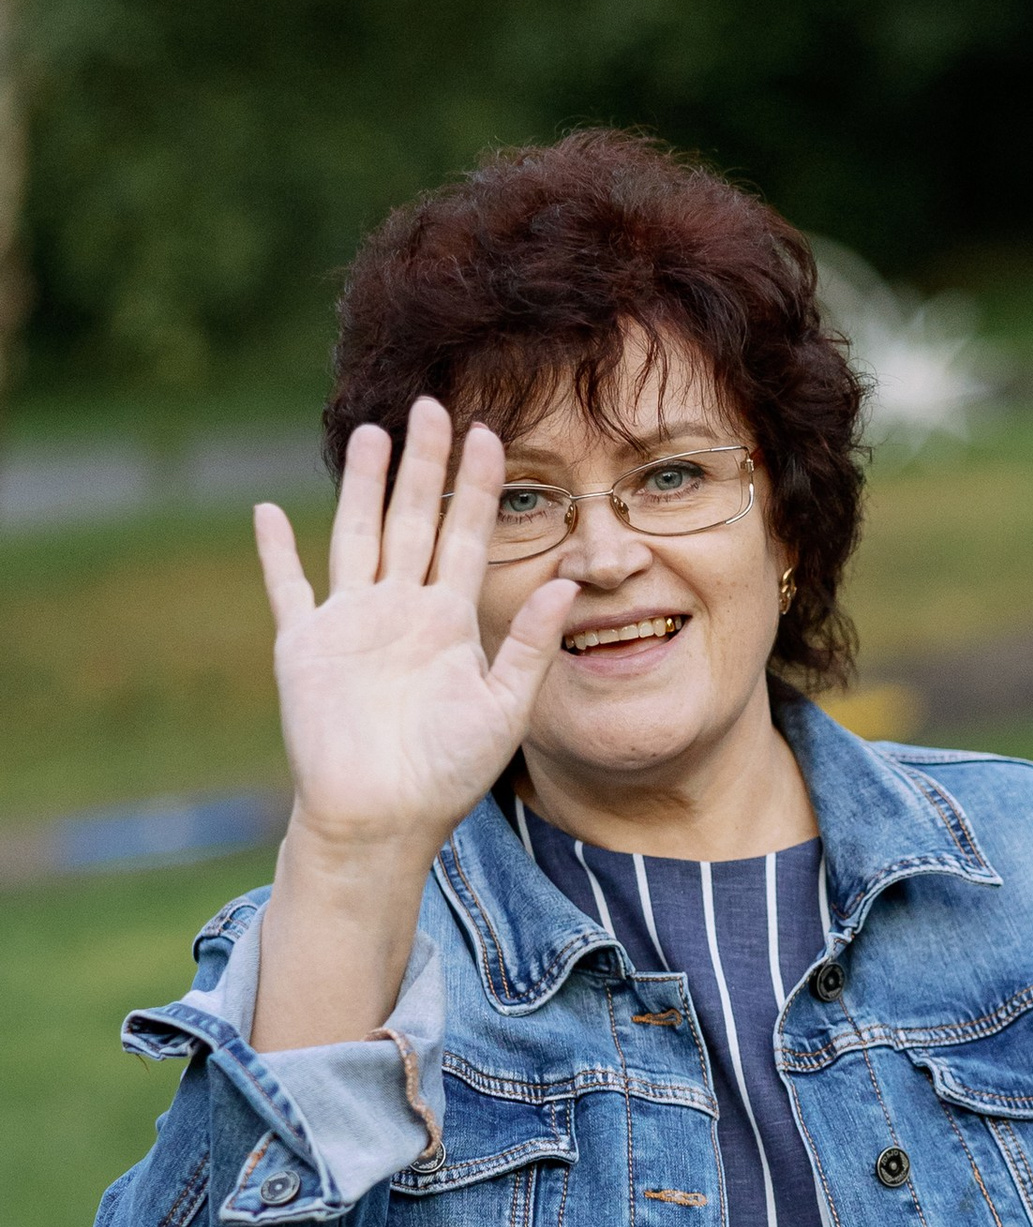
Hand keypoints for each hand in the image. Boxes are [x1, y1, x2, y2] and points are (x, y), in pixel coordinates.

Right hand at [248, 401, 580, 1049]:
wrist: (384, 820)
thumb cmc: (448, 774)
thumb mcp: (504, 706)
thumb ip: (529, 642)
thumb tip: (568, 581)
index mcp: (448, 621)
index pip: (465, 535)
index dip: (475, 487)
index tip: (490, 433)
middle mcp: (400, 611)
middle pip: (412, 520)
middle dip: (423, 465)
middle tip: (433, 405)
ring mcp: (350, 623)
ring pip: (357, 535)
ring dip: (362, 486)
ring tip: (372, 432)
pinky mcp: (305, 646)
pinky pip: (289, 588)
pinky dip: (277, 552)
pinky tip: (270, 512)